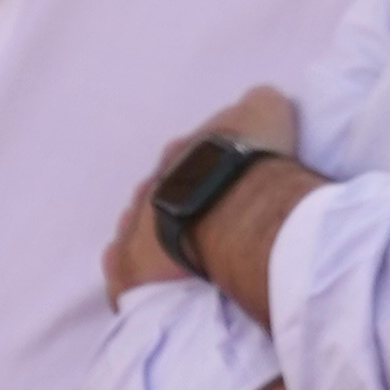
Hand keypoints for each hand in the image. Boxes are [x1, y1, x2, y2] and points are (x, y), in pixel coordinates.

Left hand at [102, 85, 303, 305]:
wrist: (239, 213)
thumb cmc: (254, 163)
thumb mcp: (267, 111)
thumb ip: (260, 106)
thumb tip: (260, 103)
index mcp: (182, 151)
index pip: (189, 159)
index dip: (207, 173)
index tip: (225, 186)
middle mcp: (152, 184)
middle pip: (159, 194)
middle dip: (176, 204)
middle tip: (205, 222)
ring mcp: (134, 226)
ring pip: (136, 231)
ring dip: (155, 239)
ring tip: (183, 256)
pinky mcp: (129, 269)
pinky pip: (122, 273)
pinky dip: (133, 277)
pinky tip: (154, 285)